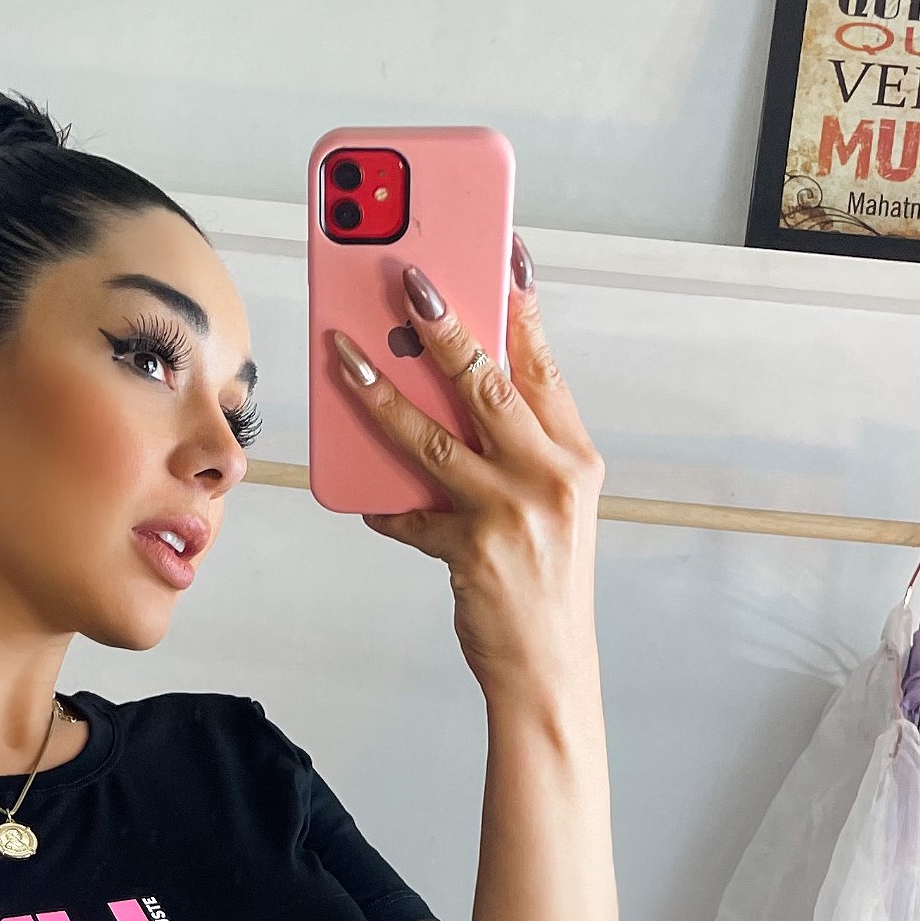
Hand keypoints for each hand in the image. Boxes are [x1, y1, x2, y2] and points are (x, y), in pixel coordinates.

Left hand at [331, 239, 605, 701]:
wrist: (548, 669)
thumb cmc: (546, 584)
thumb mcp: (553, 508)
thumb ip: (516, 453)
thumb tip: (451, 399)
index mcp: (575, 457)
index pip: (542, 365)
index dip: (518, 304)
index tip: (499, 252)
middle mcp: (548, 475)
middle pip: (485, 383)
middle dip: (441, 324)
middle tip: (406, 277)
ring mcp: (510, 511)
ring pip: (431, 435)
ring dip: (380, 392)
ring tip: (344, 355)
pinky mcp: (470, 549)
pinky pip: (409, 515)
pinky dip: (383, 508)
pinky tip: (362, 500)